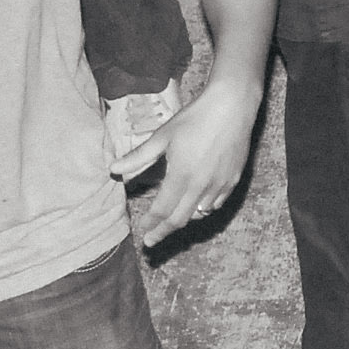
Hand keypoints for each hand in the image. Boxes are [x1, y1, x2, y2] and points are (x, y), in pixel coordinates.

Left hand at [113, 76, 260, 246]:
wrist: (232, 108)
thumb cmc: (194, 119)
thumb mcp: (162, 136)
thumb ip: (138, 157)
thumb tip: (114, 170)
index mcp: (181, 175)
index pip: (162, 210)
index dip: (150, 224)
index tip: (142, 233)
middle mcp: (202, 185)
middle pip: (180, 219)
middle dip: (163, 231)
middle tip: (151, 240)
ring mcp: (220, 185)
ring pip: (199, 213)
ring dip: (183, 218)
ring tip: (171, 218)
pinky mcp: (233, 181)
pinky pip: (215, 204)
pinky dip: (202, 208)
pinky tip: (195, 203)